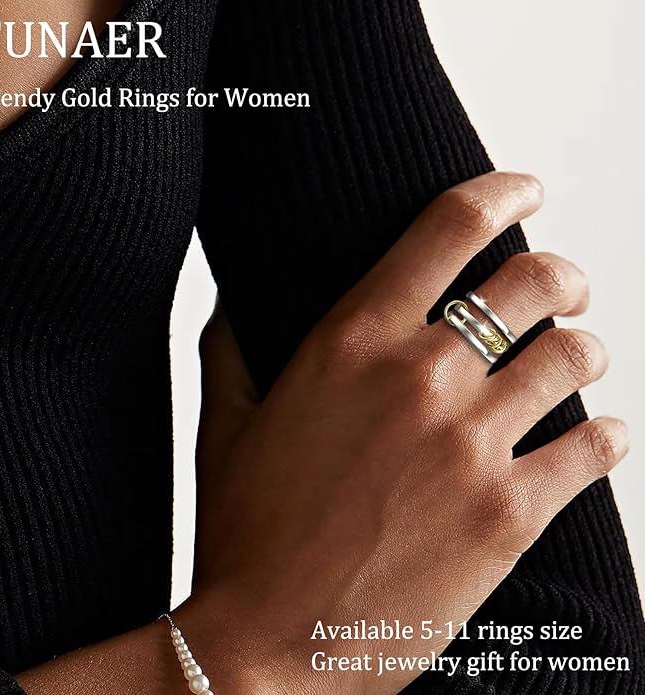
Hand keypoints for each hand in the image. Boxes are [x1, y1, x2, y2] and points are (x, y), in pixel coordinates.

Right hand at [183, 171, 627, 694]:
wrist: (268, 642)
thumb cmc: (245, 527)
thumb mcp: (225, 421)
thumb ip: (233, 343)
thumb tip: (238, 296)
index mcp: (353, 342)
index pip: (450, 228)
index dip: (501, 192)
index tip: (524, 190)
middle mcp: (421, 378)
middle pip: (534, 283)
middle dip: (561, 275)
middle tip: (563, 289)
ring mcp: (472, 445)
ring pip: (573, 357)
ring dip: (584, 347)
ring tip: (575, 357)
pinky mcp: (509, 513)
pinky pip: (594, 446)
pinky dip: (606, 433)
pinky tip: (598, 434)